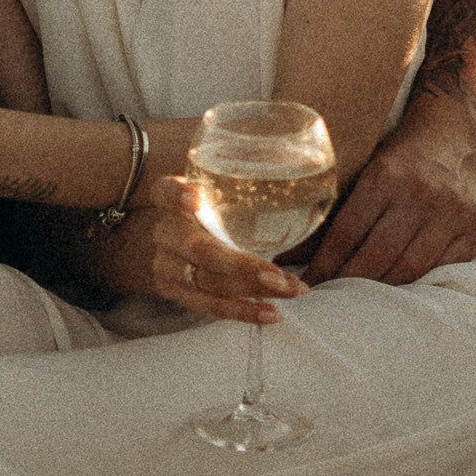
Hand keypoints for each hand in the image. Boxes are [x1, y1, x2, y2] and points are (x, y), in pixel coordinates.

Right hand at [99, 175, 301, 325]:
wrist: (174, 242)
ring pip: (208, 282)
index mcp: (170, 197)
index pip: (165, 191)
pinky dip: (243, 311)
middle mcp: (165, 231)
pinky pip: (209, 305)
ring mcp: (166, 266)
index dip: (176, 195)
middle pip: (198, 250)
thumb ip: (250, 172)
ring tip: (290, 291)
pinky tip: (271, 313)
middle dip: (240, 265)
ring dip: (252, 291)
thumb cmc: (212, 208)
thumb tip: (311, 162)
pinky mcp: (176, 292)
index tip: (195, 196)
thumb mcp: (219, 186)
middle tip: (277, 274)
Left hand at [308, 104, 475, 284]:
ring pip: (412, 269)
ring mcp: (457, 212)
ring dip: (383, 289)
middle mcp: (423, 194)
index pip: (347, 234)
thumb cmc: (405, 152)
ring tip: (363, 298)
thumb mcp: (369, 166)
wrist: (462, 129)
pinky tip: (403, 286)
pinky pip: (446, 268)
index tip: (309, 283)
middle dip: (350, 283)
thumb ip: (341, 206)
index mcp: (387, 175)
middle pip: (378, 258)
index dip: (325, 265)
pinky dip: (421, 281)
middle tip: (332, 297)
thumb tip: (297, 252)